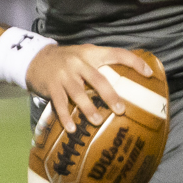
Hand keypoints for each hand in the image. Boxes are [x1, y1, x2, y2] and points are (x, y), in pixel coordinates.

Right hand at [26, 43, 155, 132]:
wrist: (34, 58)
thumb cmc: (66, 61)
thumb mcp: (83, 55)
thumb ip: (100, 65)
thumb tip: (127, 83)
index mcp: (91, 53)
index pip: (117, 53)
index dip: (134, 62)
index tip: (148, 74)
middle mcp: (78, 62)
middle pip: (98, 79)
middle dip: (110, 95)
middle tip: (121, 110)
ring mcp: (64, 74)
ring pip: (78, 93)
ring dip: (88, 108)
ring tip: (98, 121)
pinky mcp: (51, 86)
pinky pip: (59, 103)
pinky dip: (66, 117)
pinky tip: (72, 128)